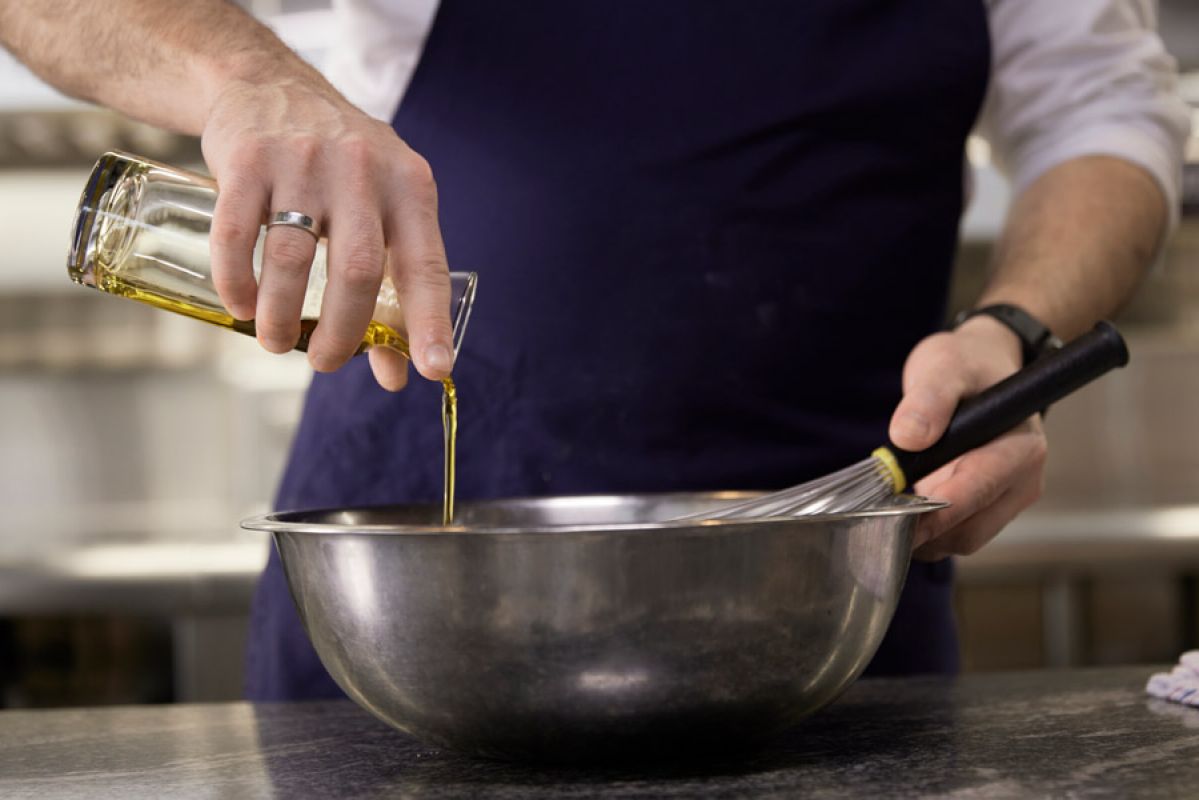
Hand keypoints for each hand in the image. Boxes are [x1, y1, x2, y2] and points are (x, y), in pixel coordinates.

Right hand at [201, 73, 452, 390]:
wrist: (267, 82)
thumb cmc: (338, 165)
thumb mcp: (381, 206)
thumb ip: (393, 286)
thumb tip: (396, 373)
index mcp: (409, 186)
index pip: (426, 265)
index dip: (430, 321)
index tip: (433, 368)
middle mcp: (362, 170)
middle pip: (359, 271)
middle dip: (342, 333)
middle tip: (325, 362)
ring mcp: (303, 162)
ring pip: (294, 259)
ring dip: (281, 316)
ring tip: (275, 342)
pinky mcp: (247, 159)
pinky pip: (237, 236)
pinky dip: (237, 282)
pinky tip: (241, 306)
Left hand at [887, 316, 1048, 560]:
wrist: (979, 368)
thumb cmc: (966, 365)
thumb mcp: (944, 366)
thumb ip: (929, 398)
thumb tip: (909, 436)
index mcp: (1020, 447)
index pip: (978, 491)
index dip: (936, 512)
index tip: (896, 519)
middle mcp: (1022, 480)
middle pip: (970, 529)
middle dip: (924, 529)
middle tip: (874, 517)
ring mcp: (1006, 498)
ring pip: (962, 539)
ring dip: (923, 534)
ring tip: (884, 510)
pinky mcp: (987, 507)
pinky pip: (955, 533)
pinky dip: (927, 530)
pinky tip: (900, 509)